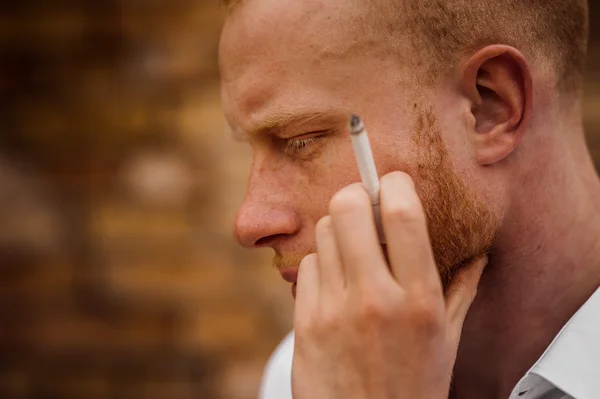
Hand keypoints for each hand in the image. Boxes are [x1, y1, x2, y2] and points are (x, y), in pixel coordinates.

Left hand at [291, 171, 487, 398]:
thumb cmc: (412, 384)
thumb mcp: (446, 341)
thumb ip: (461, 292)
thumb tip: (478, 256)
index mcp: (419, 299)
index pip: (403, 216)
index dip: (393, 185)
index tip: (392, 183)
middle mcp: (376, 298)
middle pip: (348, 207)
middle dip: (355, 196)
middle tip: (364, 207)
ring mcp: (335, 309)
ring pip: (323, 232)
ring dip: (338, 232)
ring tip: (352, 255)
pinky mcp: (306, 321)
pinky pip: (307, 265)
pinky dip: (320, 265)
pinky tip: (334, 287)